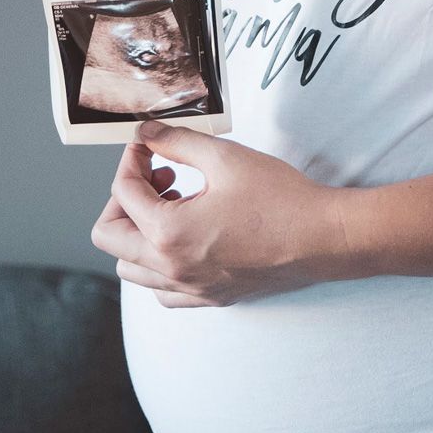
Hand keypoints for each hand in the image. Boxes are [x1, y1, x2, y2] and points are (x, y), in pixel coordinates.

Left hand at [91, 121, 363, 306]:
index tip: (149, 146)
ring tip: (173, 205)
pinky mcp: (210, 297)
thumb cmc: (280, 199)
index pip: (122, 193)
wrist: (322, 238)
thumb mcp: (224, 157)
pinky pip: (162, 290)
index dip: (132, 161)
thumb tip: (145, 134)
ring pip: (131, 268)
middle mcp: (172, 269)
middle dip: (124, 199)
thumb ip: (176, 142)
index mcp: (168, 233)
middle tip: (157, 177)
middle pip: (109, 237)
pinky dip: (159, 264)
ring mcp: (191, 288)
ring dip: (139, 233)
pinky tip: (186, 237)